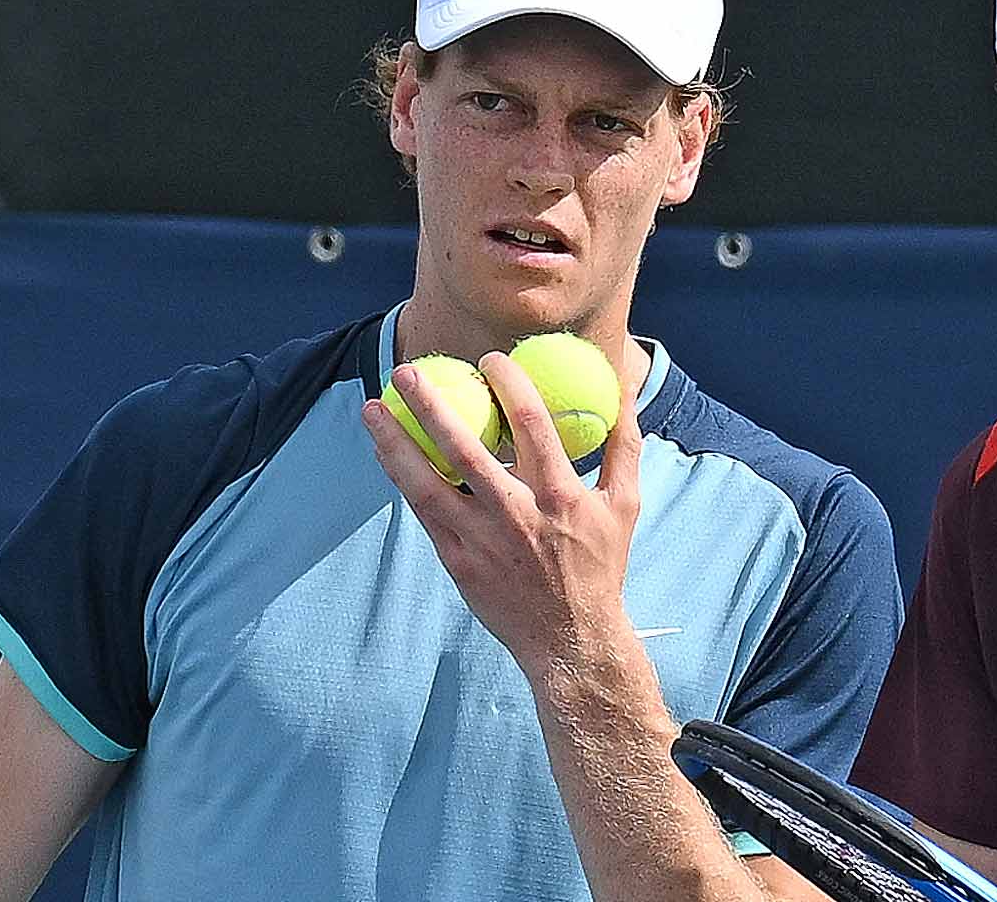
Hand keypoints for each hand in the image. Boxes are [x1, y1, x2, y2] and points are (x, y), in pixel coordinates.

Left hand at [362, 351, 643, 674]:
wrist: (571, 639)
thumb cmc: (599, 565)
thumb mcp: (624, 504)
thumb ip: (623, 444)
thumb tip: (624, 388)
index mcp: (561, 497)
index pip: (533, 426)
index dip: (510, 386)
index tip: (490, 358)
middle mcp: (517, 516)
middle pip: (466, 450)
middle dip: (432, 405)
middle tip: (407, 371)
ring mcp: (482, 541)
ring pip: (428, 484)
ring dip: (395, 443)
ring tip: (372, 407)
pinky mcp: (457, 562)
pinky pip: (423, 513)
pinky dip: (401, 478)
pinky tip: (384, 451)